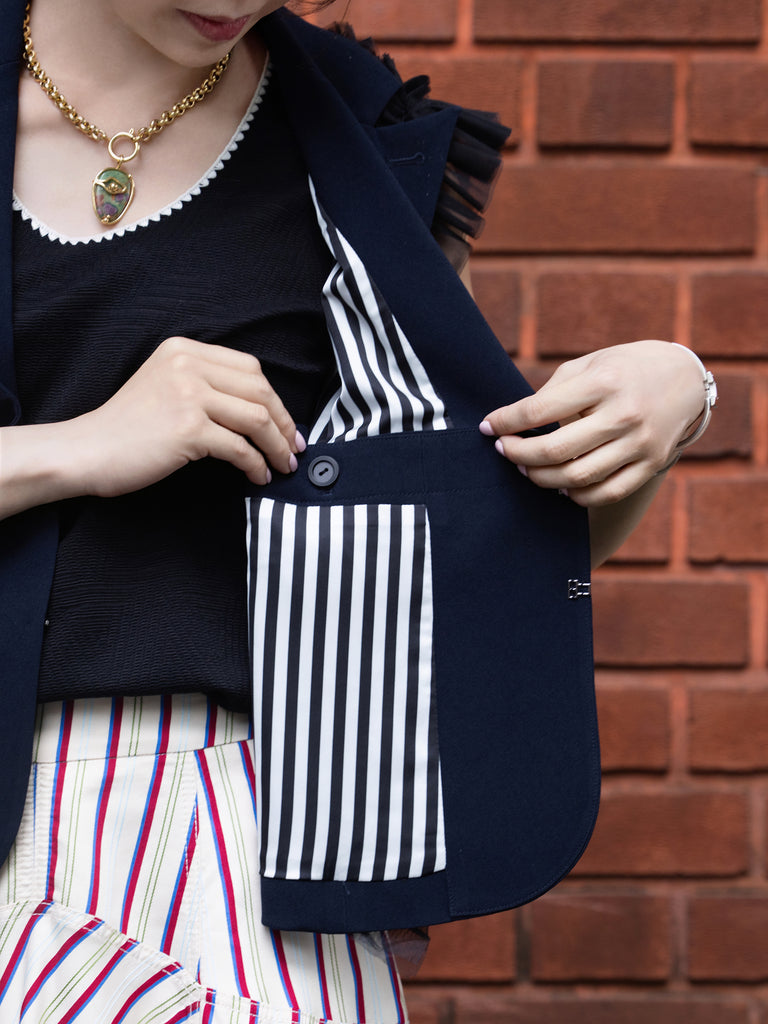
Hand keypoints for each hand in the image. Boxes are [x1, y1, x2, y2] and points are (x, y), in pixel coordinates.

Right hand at [72, 336, 302, 497]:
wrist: (88, 450)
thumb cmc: (127, 427)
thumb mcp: (165, 384)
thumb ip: (203, 383)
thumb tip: (259, 408)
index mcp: (184, 349)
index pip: (249, 368)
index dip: (275, 399)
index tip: (286, 424)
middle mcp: (188, 365)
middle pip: (260, 390)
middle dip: (284, 423)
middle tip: (293, 448)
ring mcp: (189, 394)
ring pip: (257, 419)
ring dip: (277, 447)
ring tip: (282, 465)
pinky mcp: (189, 428)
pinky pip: (240, 448)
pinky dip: (256, 465)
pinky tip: (258, 476)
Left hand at [480, 340, 705, 506]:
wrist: (686, 379)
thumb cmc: (625, 369)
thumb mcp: (589, 364)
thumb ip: (553, 392)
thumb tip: (515, 422)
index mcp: (603, 382)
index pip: (540, 410)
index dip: (506, 421)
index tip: (488, 427)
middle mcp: (623, 415)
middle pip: (555, 450)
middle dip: (519, 454)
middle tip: (504, 450)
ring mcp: (640, 444)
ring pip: (577, 477)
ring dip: (541, 478)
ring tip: (526, 468)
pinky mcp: (651, 465)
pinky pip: (606, 493)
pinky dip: (576, 495)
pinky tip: (560, 485)